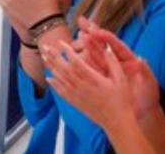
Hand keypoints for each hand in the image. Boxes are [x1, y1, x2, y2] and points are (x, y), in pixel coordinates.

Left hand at [42, 33, 159, 127]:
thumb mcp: (121, 80)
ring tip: (44, 57)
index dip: (67, 51)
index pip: (76, 61)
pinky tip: (48, 78)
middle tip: (45, 46)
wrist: (117, 122)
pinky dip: (54, 84)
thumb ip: (113, 63)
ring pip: (60, 78)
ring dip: (51, 67)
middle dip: (53, 56)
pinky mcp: (75, 102)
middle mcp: (81, 86)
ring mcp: (76, 94)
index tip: (61, 42)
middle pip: (63, 68)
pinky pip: (61, 91)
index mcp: (92, 78)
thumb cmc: (121, 100)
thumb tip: (107, 49)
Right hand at [76, 19, 161, 115]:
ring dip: (86, 43)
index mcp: (129, 60)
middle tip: (82, 21)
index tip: (98, 31)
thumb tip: (142, 59)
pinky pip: (90, 66)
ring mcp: (107, 69)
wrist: (142, 112)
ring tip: (79, 33)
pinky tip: (73, 51)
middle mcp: (117, 62)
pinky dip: (82, 59)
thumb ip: (146, 72)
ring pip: (95, 53)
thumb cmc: (148, 97)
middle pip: (103, 45)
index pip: (117, 46)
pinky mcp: (100, 77)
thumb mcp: (150, 84)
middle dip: (93, 33)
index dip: (107, 38)